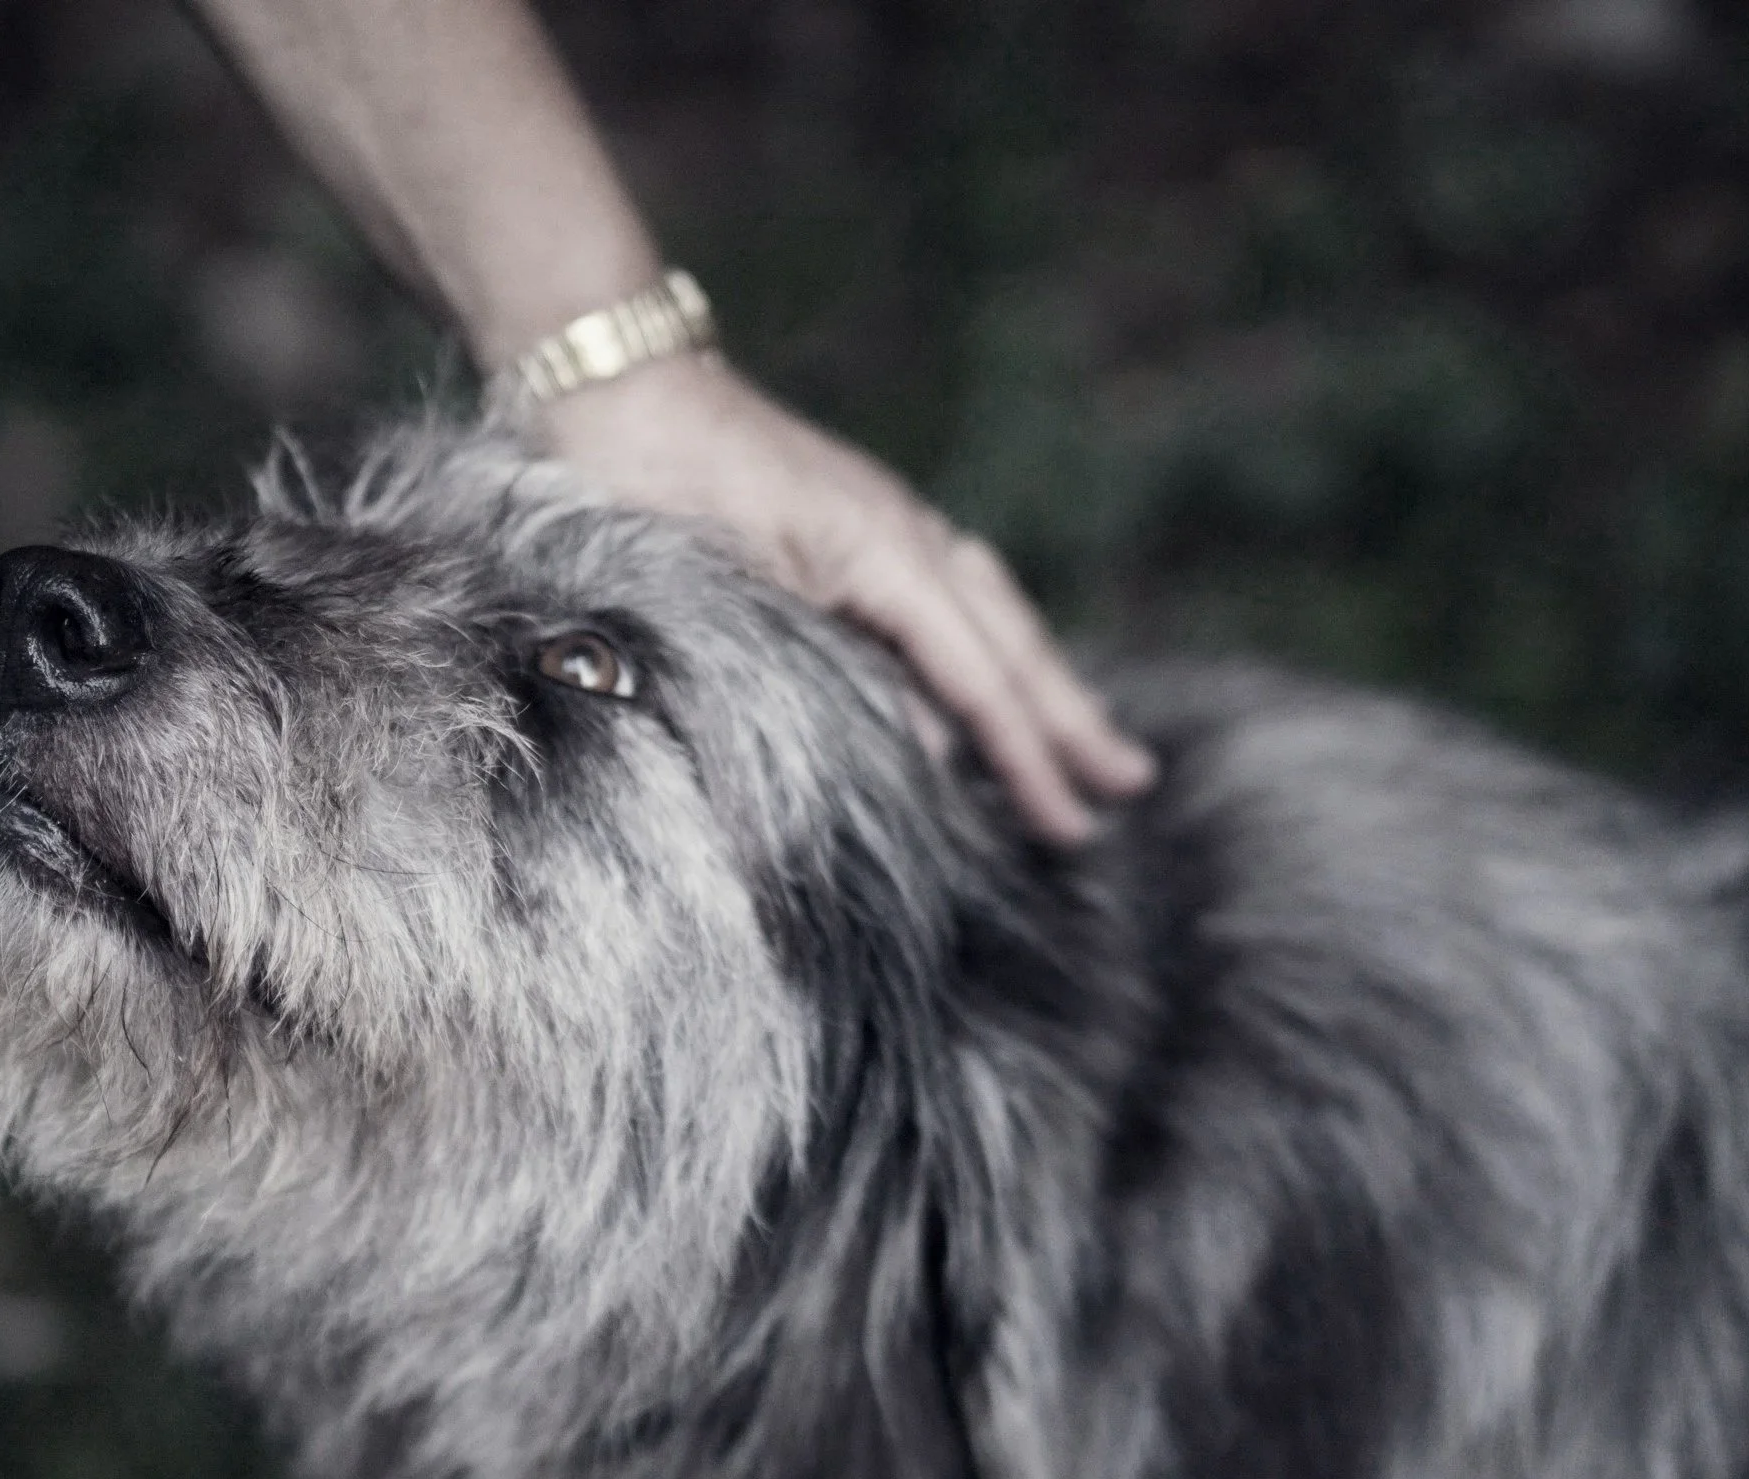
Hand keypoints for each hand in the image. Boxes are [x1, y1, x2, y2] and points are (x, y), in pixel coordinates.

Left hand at [532, 354, 1154, 843]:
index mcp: (886, 552)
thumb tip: (927, 743)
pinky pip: (947, 597)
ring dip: (1040, 681)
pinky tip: (984, 675)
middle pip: (1010, 641)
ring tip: (1087, 738)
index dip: (1027, 758)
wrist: (616, 385)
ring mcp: (884, 524)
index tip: (1071, 824)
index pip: (978, 678)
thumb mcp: (734, 591)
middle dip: (1069, 720)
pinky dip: (983, 645)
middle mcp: (906, 534)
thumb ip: (827, 666)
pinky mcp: (851, 526)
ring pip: (988, 615)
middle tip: (1132, 784)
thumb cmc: (655, 482)